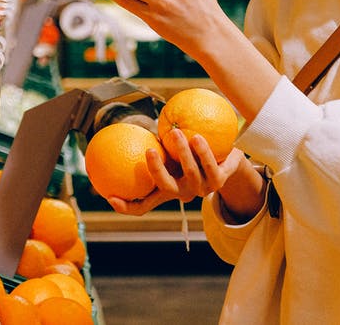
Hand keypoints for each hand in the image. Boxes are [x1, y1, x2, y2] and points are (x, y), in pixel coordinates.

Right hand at [106, 128, 244, 215]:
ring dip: (182, 152)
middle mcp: (183, 193)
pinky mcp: (220, 181)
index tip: (109, 196)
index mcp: (168, 190)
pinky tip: (197, 136)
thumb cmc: (193, 152)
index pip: (143, 205)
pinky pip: (210, 166)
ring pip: (190, 174)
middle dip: (157, 170)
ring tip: (175, 133)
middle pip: (166, 186)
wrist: (229, 159)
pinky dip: (203, 151)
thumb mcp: (171, 153)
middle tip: (149, 150)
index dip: (126, 207)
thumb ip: (154, 148)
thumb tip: (124, 132)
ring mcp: (202, 189)